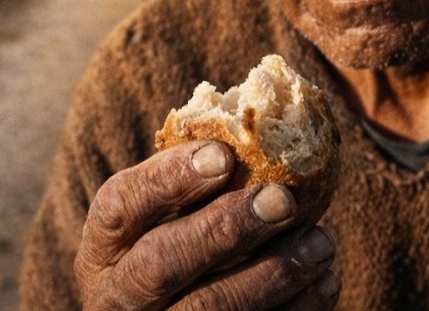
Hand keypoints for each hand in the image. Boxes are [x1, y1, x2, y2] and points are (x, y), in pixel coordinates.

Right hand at [74, 140, 340, 309]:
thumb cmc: (176, 251)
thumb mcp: (162, 221)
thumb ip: (192, 186)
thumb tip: (260, 136)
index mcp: (104, 246)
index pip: (121, 205)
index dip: (169, 178)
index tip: (224, 155)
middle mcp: (116, 296)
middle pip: (161, 263)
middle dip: (225, 228)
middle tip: (281, 199)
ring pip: (207, 308)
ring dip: (273, 271)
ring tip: (320, 242)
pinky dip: (295, 308)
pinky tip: (324, 280)